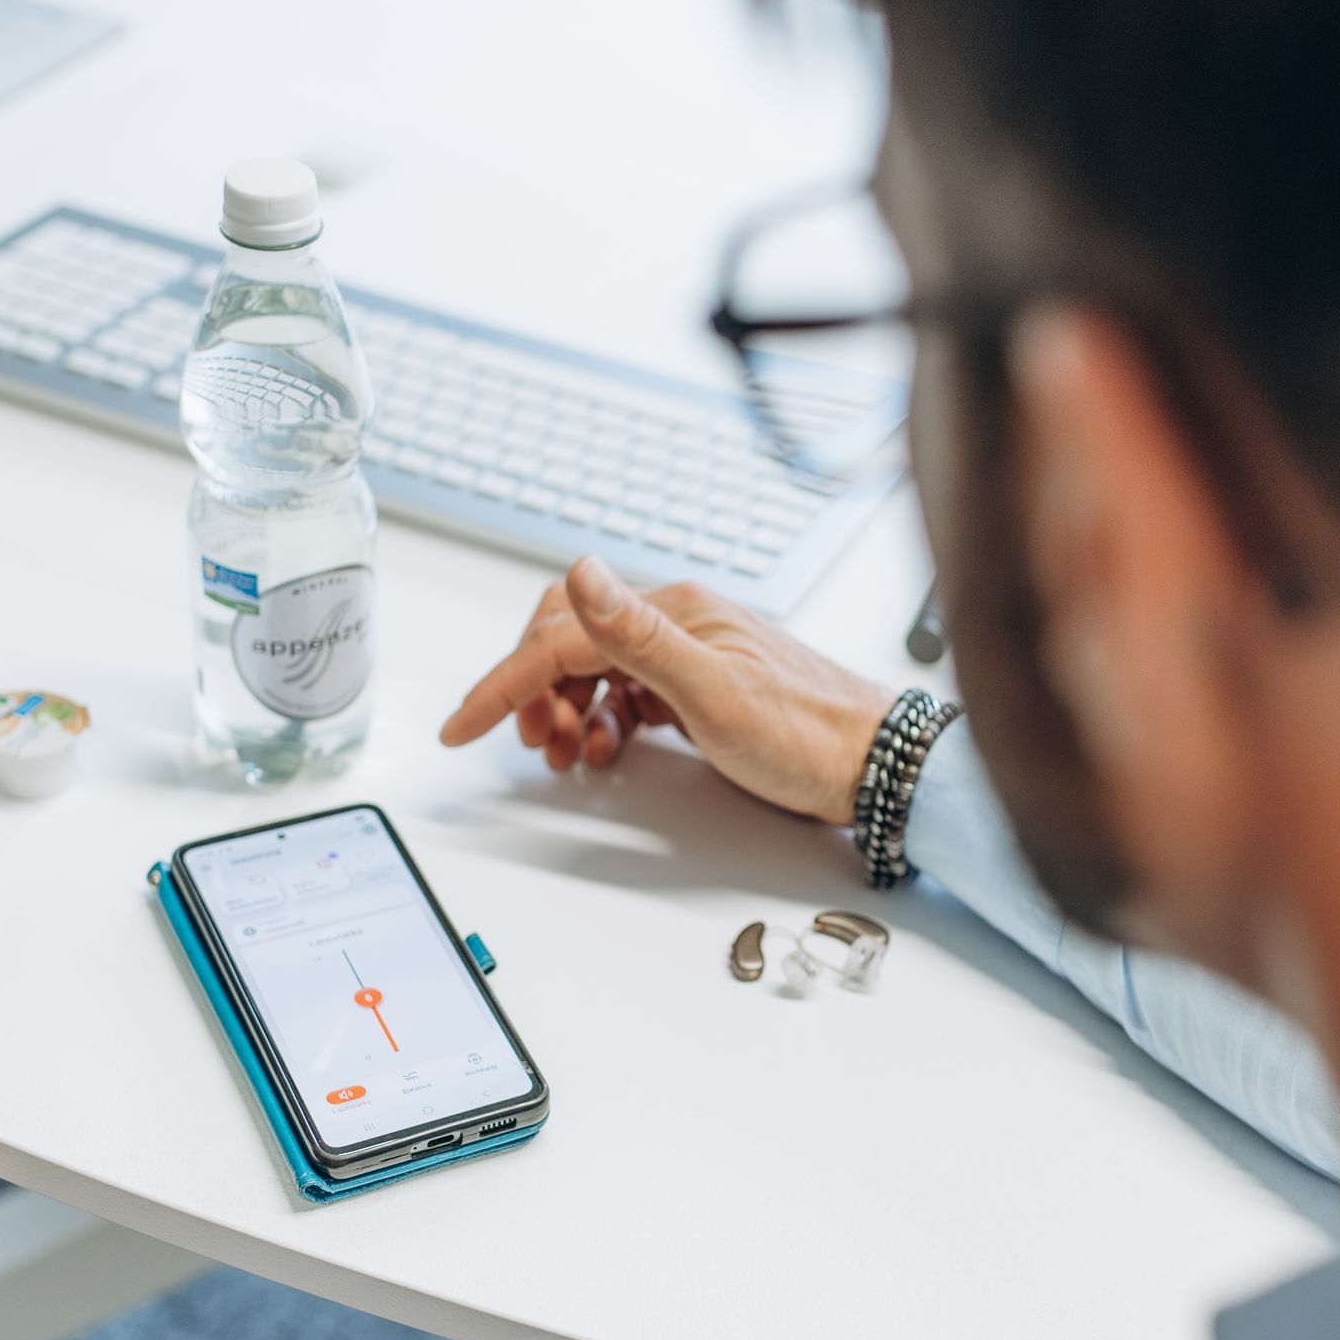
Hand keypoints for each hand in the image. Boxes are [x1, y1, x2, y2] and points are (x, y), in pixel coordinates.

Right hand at [440, 556, 892, 826]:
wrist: (876, 767)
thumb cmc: (809, 736)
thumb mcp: (716, 694)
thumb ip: (640, 637)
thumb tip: (582, 572)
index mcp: (675, 614)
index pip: (561, 637)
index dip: (504, 683)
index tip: (464, 725)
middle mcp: (678, 624)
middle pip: (569, 641)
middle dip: (533, 693)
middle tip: (538, 746)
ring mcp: (689, 655)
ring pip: (594, 670)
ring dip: (567, 712)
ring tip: (574, 756)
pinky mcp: (700, 687)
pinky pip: (628, 693)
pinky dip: (604, 722)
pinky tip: (613, 749)